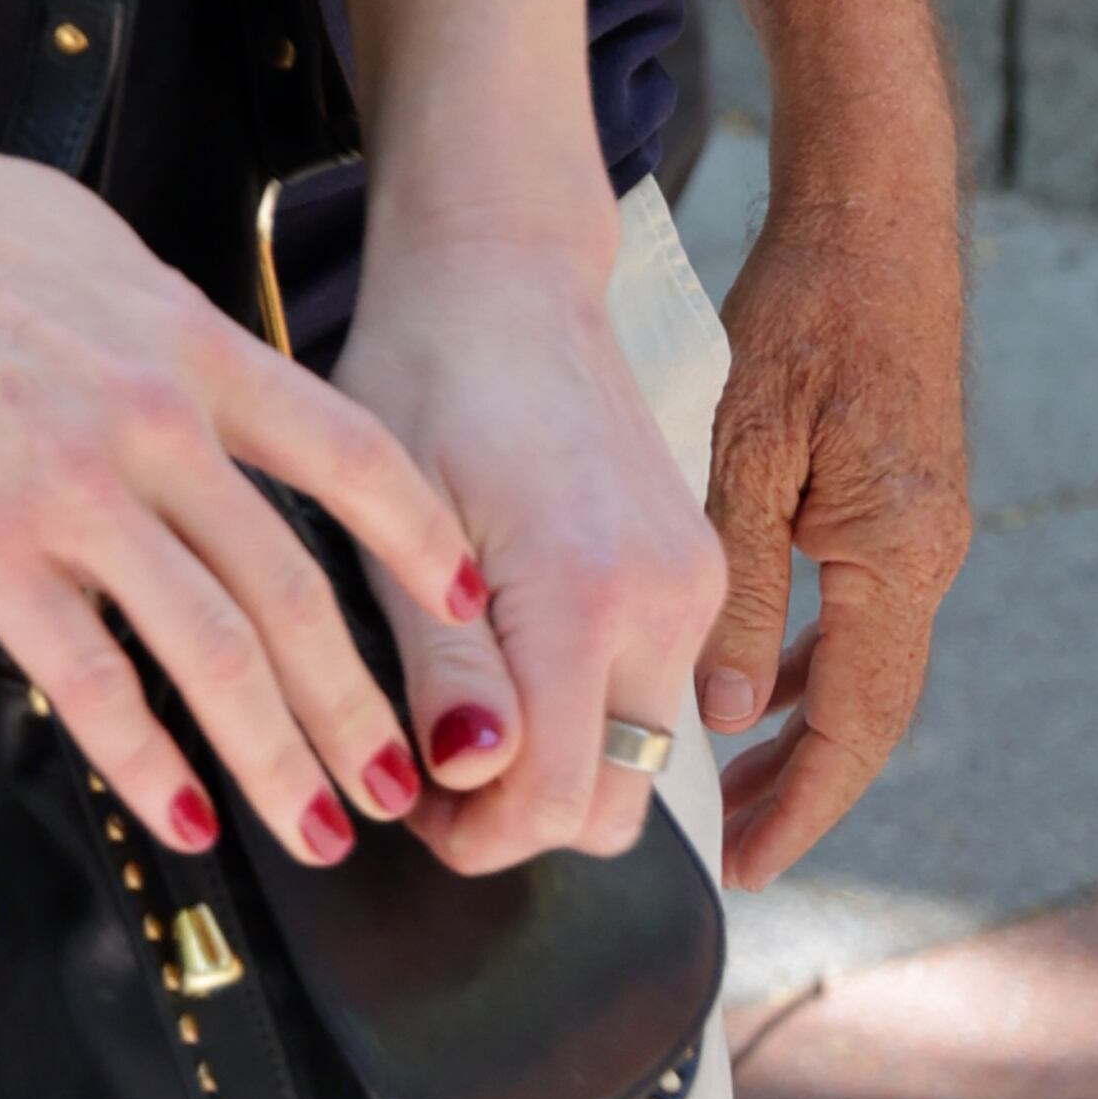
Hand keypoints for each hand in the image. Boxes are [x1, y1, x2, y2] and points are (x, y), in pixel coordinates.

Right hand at [0, 39, 481, 887]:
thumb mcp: (92, 245)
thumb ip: (162, 324)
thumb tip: (204, 374)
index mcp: (188, 338)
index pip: (346, 449)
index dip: (419, 537)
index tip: (464, 603)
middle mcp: (155, 419)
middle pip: (292, 581)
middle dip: (356, 697)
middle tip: (398, 779)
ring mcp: (73, 487)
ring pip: (212, 647)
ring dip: (276, 753)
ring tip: (319, 827)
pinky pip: (88, 676)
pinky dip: (145, 759)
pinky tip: (182, 815)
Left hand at [331, 228, 729, 875]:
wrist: (503, 265)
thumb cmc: (426, 364)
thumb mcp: (394, 515)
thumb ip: (439, 662)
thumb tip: (470, 779)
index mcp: (588, 587)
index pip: (555, 802)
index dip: (471, 834)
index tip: (406, 796)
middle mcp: (668, 597)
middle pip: (613, 805)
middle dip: (518, 818)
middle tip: (426, 761)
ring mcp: (698, 583)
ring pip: (640, 758)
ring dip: (558, 766)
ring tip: (462, 702)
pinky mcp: (703, 569)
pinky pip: (655, 693)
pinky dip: (591, 709)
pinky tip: (516, 652)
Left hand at [695, 147, 970, 887]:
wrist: (877, 206)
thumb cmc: (809, 306)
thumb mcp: (752, 442)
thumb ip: (743, 581)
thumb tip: (726, 710)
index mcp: (899, 554)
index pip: (856, 724)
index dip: (803, 804)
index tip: (749, 869)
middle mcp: (931, 554)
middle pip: (871, 709)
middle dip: (805, 785)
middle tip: (734, 848)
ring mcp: (926, 524)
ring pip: (867, 659)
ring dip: (806, 722)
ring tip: (736, 779)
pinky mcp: (906, 491)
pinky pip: (864, 604)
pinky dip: (815, 651)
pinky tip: (765, 669)